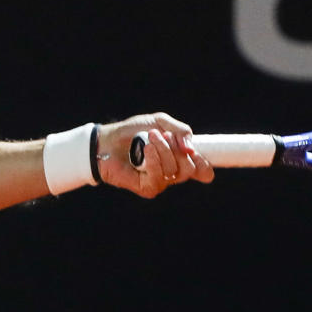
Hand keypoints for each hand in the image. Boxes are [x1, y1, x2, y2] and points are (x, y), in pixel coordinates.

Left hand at [94, 112, 214, 197]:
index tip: (193, 152)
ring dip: (162, 150)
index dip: (204, 165)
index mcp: (179, 159)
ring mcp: (160, 182)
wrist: (108, 140)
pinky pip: (159, 178)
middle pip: (190, 170)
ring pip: (174, 172)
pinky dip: (153, 161)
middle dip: (177, 150)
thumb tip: (191, 148)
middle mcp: (172, 173)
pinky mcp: (147, 188)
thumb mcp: (160, 123)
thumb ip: (180, 131)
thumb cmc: (133, 131)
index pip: (202, 171)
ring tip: (148, 138)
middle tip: (163, 136)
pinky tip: (145, 151)